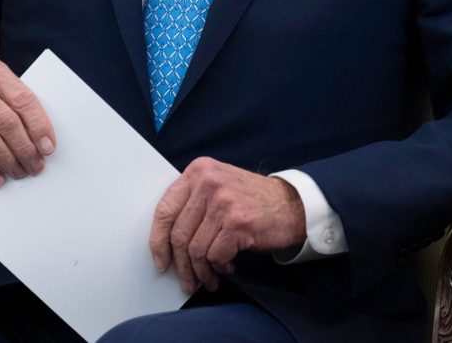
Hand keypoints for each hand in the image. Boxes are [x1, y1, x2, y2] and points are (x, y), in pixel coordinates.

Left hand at [149, 157, 306, 294]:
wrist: (293, 205)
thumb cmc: (252, 201)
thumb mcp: (218, 186)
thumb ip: (192, 203)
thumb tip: (165, 242)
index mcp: (198, 171)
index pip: (165, 209)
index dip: (157, 240)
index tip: (160, 260)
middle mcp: (208, 182)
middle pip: (179, 234)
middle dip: (181, 264)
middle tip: (187, 280)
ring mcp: (223, 201)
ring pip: (196, 249)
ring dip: (201, 271)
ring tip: (210, 277)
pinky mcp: (238, 222)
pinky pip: (215, 255)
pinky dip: (219, 267)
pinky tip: (228, 267)